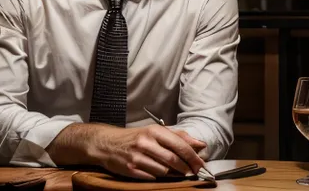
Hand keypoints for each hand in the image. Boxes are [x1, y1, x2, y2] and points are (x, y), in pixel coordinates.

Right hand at [88, 124, 206, 179]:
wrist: (107, 144)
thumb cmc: (136, 137)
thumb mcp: (156, 132)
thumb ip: (179, 137)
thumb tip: (200, 144)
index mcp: (154, 131)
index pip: (179, 145)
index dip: (193, 156)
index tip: (201, 164)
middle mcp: (145, 143)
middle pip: (173, 159)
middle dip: (186, 168)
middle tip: (193, 172)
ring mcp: (137, 157)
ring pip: (164, 170)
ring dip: (173, 173)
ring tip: (176, 171)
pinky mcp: (130, 170)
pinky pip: (152, 177)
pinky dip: (159, 176)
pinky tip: (160, 173)